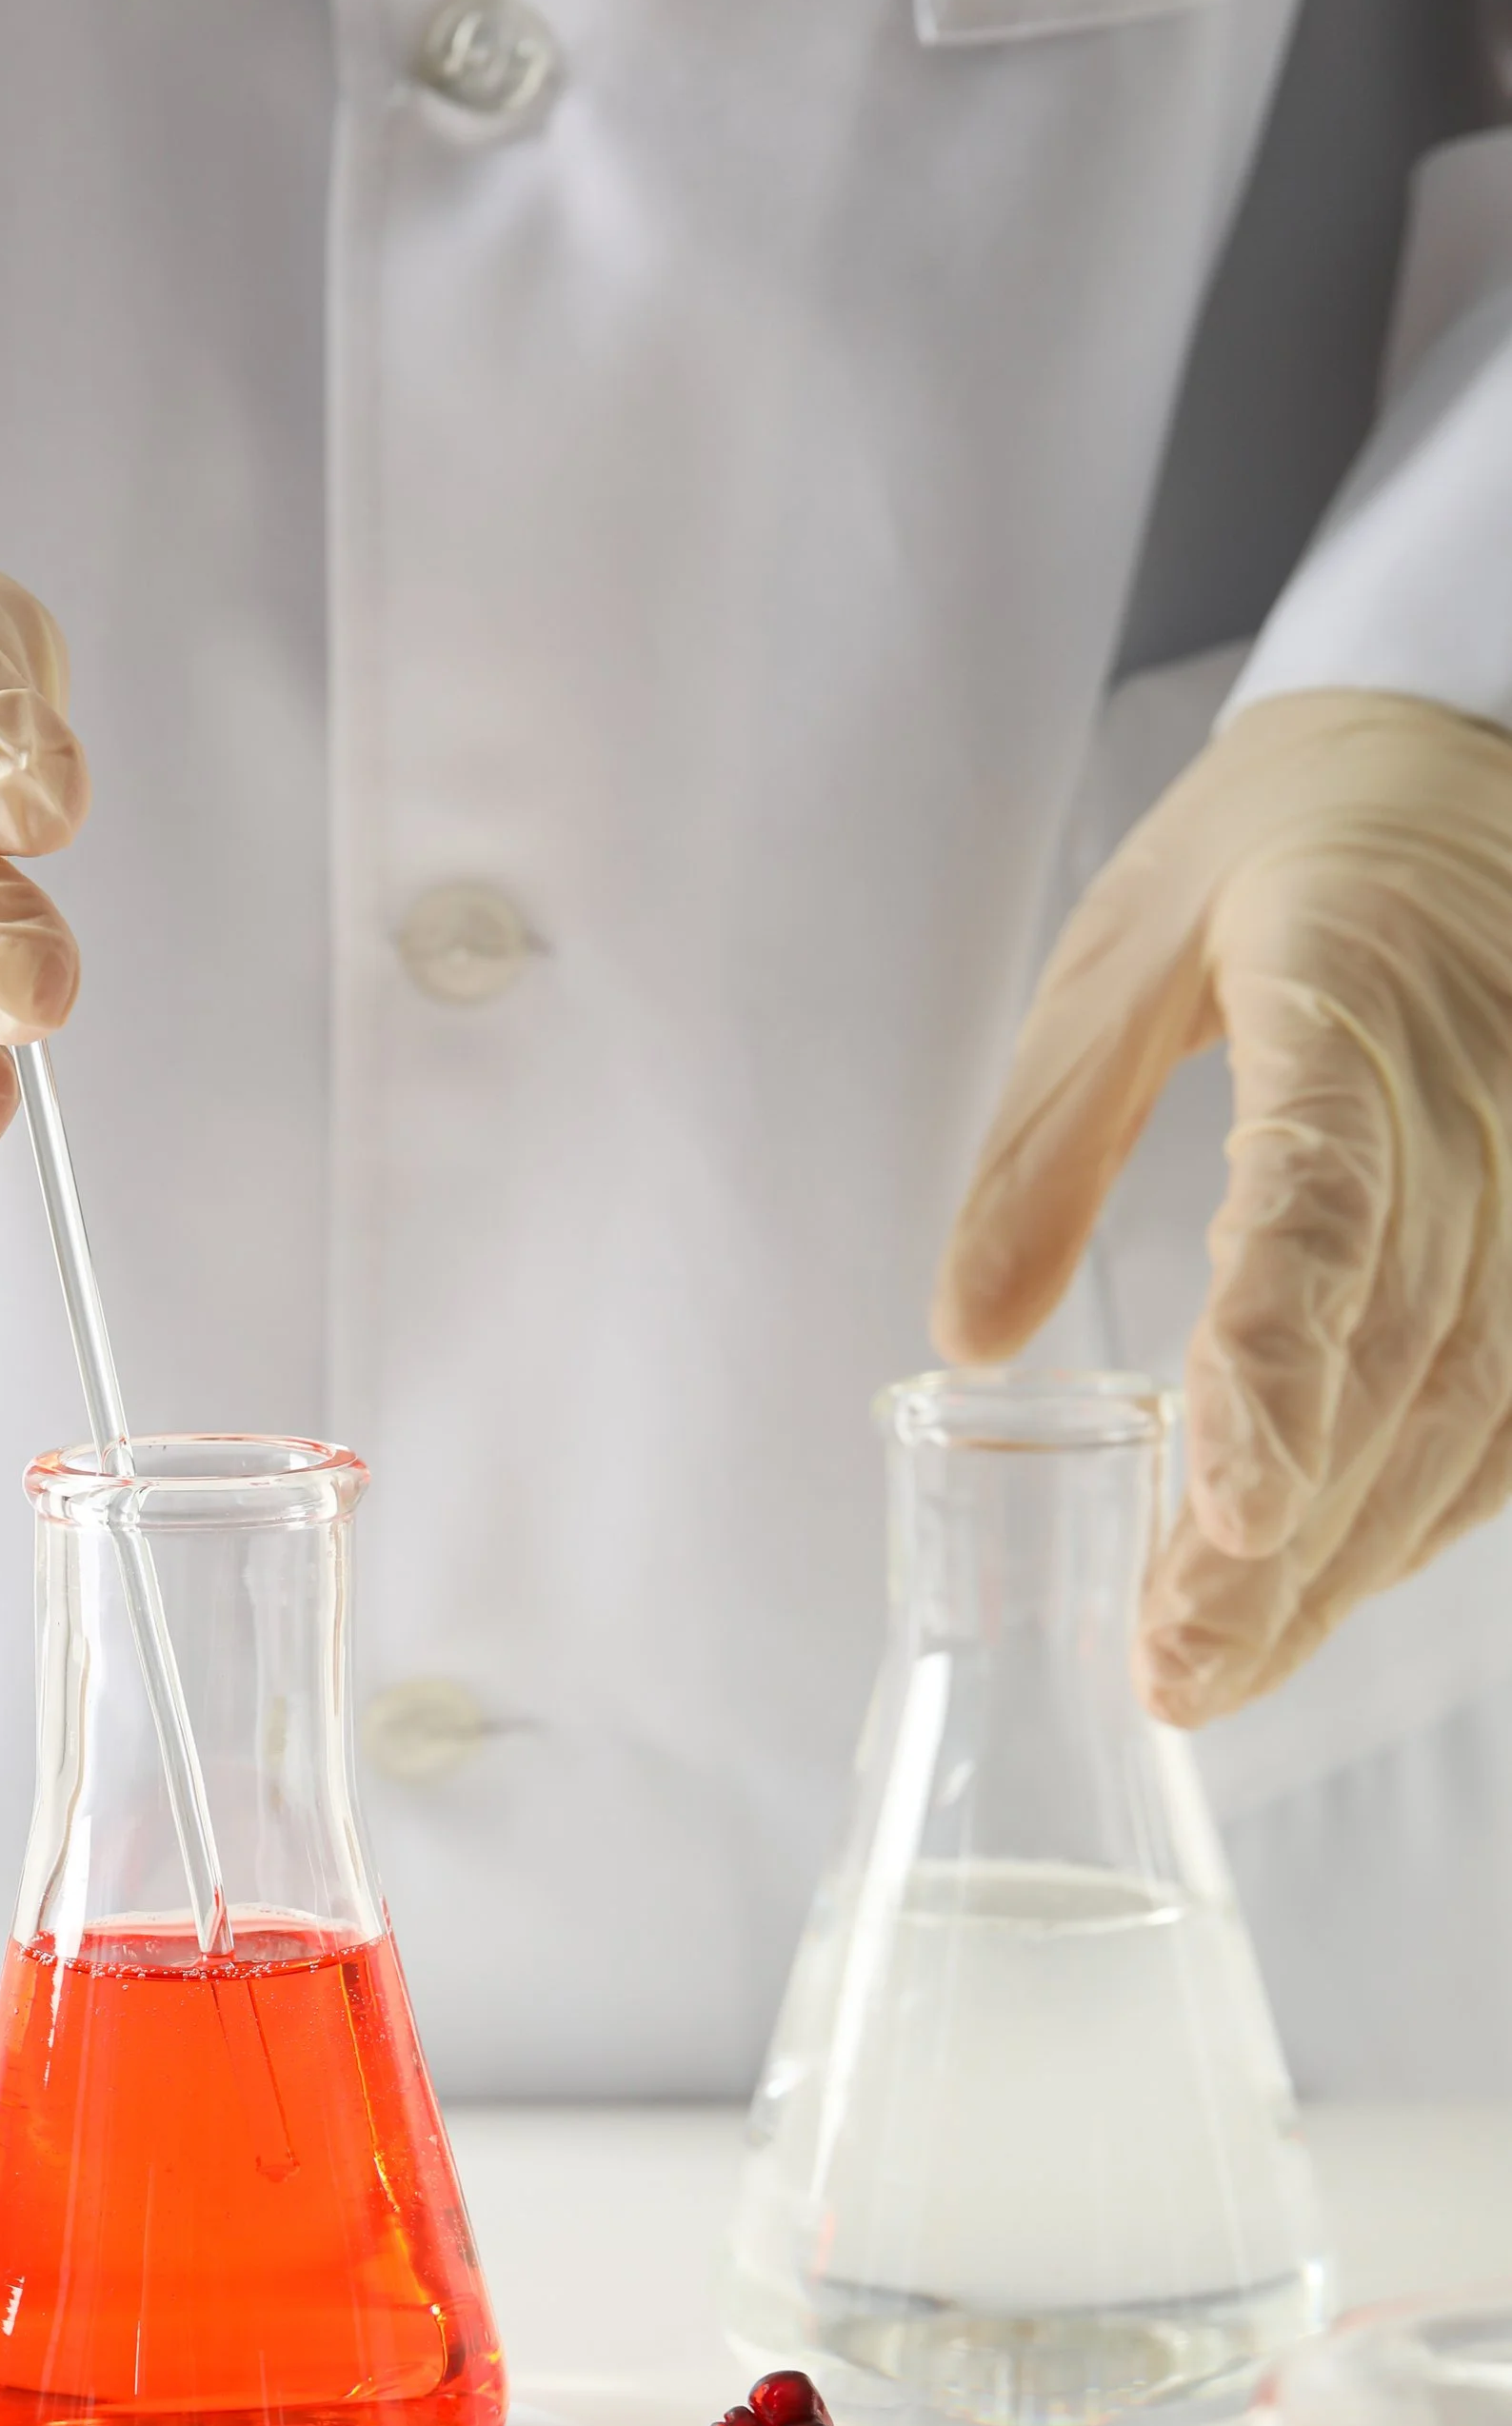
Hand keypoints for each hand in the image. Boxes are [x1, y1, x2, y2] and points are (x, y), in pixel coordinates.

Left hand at [933, 689, 1511, 1722]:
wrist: (1475, 755)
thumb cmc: (1284, 839)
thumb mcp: (1124, 945)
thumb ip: (1044, 1141)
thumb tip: (966, 1338)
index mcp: (1352, 1007)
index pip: (1328, 1214)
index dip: (1279, 1374)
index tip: (1230, 1513)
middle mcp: (1481, 1105)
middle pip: (1393, 1359)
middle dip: (1284, 1539)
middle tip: (1173, 1668)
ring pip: (1466, 1405)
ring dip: (1346, 1560)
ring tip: (1218, 1670)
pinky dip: (1424, 1508)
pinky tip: (1328, 1591)